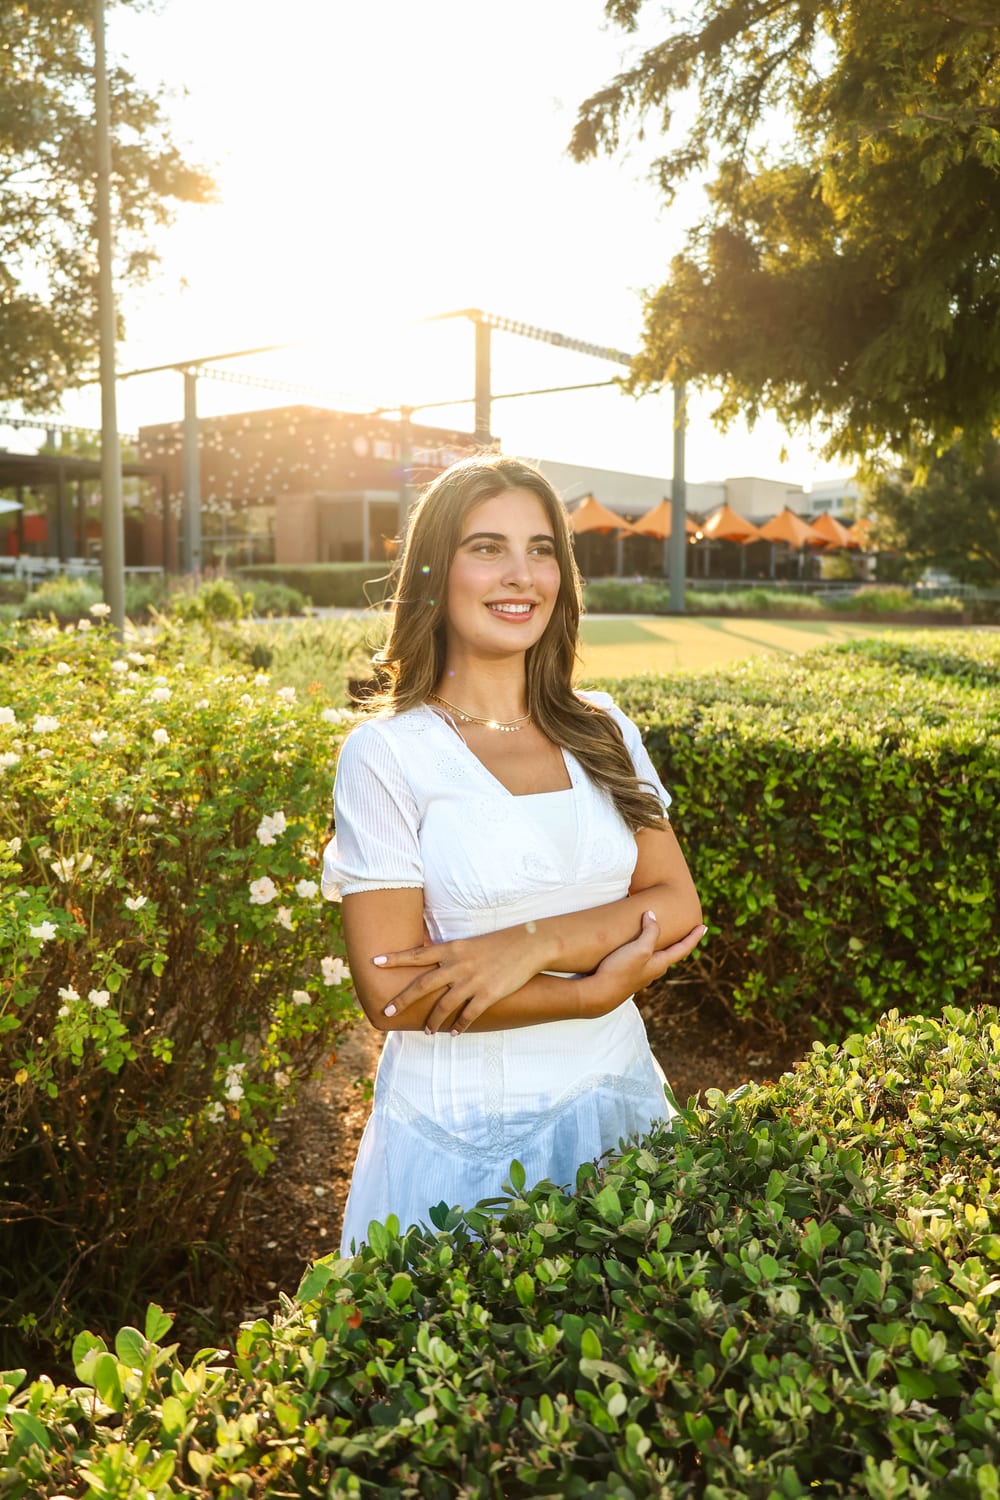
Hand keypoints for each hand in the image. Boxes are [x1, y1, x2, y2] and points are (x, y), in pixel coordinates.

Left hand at [375, 926, 547, 1033]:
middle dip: (402, 1000)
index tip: (374, 961)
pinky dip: (459, 1026)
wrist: (528, 945)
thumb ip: (450, 955)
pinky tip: (453, 1033)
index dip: (395, 958)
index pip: (417, 954)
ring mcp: (472, 981)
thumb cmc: (498, 944)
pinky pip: (468, 1015)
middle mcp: (458, 965)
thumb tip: (432, 964)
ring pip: (444, 1006)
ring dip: (432, 1021)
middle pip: (422, 985)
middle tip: (386, 1012)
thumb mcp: (469, 944)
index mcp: (452, 949)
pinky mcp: (488, 994)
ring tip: (426, 1032)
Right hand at [582, 915, 706, 1017]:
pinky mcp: (627, 975)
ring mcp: (640, 974)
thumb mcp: (639, 948)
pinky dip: (646, 950)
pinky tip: (638, 949)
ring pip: (657, 958)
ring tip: (663, 938)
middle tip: (686, 933)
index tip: (703, 926)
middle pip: (672, 954)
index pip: (683, 948)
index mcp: (660, 964)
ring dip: (662, 947)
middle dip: (680, 943)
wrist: (599, 994)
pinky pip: (643, 960)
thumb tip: (652, 916)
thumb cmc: (620, 971)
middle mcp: (653, 971)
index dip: (694, 937)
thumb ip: (650, 932)